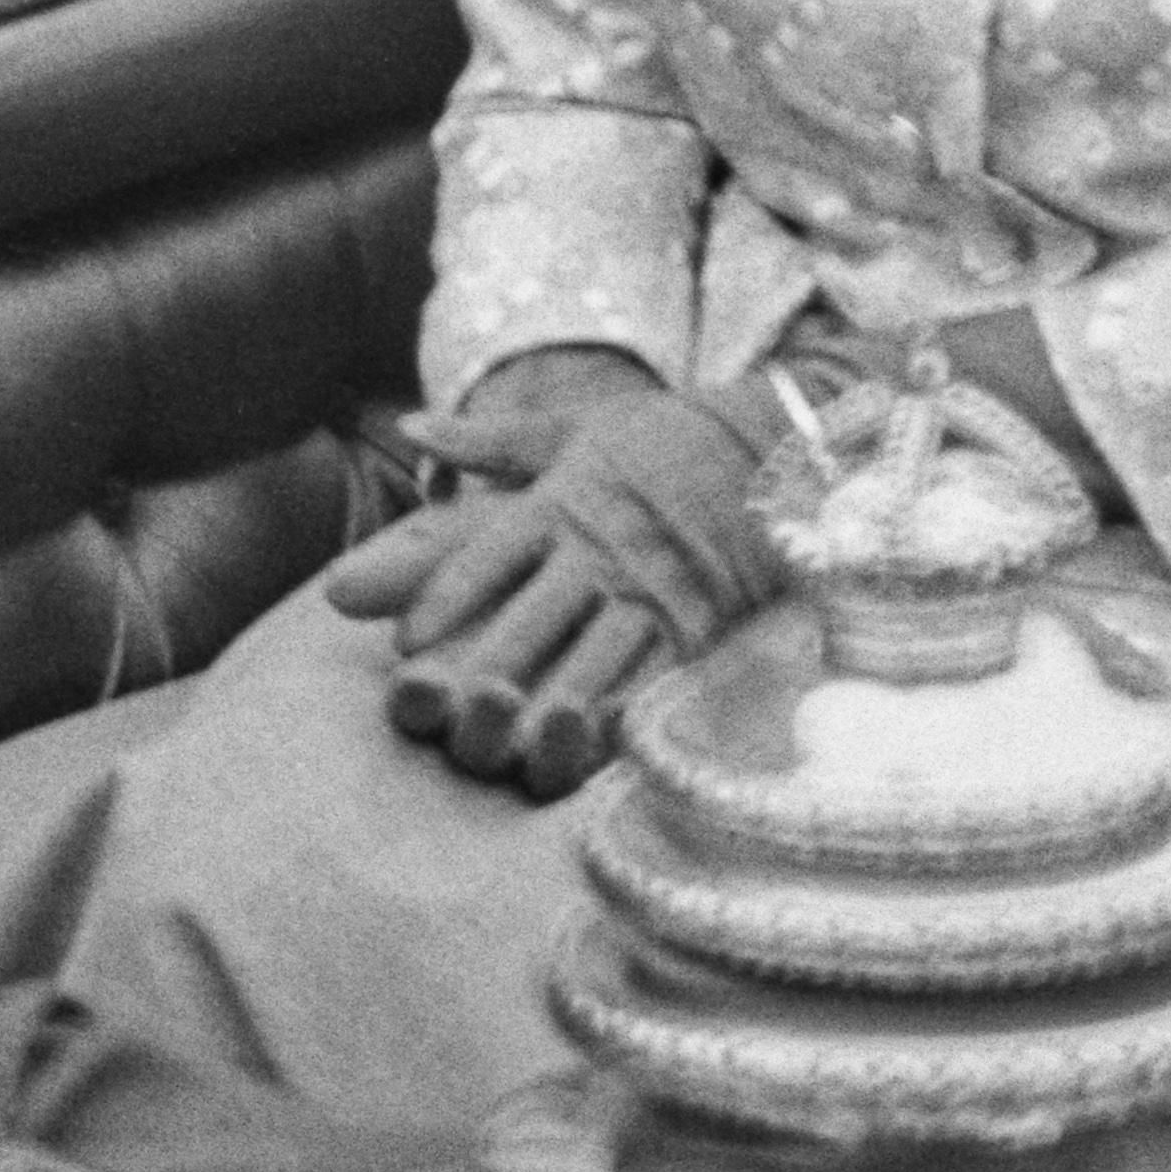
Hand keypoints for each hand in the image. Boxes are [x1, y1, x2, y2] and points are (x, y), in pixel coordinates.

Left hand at [323, 369, 787, 794]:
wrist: (767, 443)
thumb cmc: (659, 436)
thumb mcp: (571, 427)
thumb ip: (487, 441)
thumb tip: (407, 427)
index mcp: (563, 500)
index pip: (489, 555)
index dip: (443, 599)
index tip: (403, 641)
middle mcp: (602, 549)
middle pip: (533, 615)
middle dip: (485, 662)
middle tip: (438, 708)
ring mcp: (652, 588)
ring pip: (592, 655)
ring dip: (551, 699)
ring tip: (509, 740)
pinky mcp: (695, 621)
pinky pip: (655, 673)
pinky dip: (625, 710)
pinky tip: (592, 744)